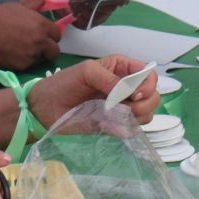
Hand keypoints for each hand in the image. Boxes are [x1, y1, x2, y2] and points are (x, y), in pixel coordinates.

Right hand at [0, 0, 63, 68]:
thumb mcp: (18, 6)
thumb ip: (37, 1)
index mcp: (41, 25)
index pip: (57, 34)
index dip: (50, 34)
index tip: (42, 33)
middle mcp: (39, 42)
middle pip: (54, 51)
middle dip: (48, 48)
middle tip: (36, 44)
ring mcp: (31, 56)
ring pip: (41, 59)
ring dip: (36, 55)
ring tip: (21, 48)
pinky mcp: (21, 68)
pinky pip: (29, 66)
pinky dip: (24, 61)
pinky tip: (13, 54)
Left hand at [31, 55, 160, 126]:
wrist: (45, 108)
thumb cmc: (64, 83)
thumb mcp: (87, 72)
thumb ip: (110, 79)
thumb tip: (131, 93)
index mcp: (121, 69)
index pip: (148, 74)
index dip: (147, 84)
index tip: (134, 94)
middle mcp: (125, 88)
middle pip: (153, 95)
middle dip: (146, 102)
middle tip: (129, 107)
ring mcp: (121, 108)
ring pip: (147, 113)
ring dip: (139, 116)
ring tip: (119, 116)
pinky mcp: (114, 126)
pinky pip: (132, 129)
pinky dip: (127, 128)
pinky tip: (111, 125)